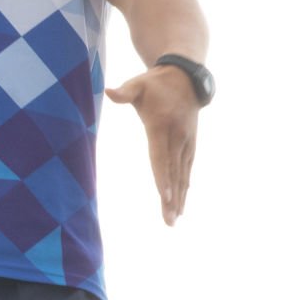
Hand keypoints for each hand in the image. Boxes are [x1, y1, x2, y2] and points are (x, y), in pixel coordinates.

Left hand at [104, 66, 198, 225]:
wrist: (186, 79)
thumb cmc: (155, 84)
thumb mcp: (138, 84)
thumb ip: (125, 92)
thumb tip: (109, 91)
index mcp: (161, 126)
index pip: (160, 156)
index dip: (163, 178)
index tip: (165, 197)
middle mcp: (177, 137)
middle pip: (172, 172)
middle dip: (171, 198)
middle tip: (169, 220)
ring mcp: (186, 142)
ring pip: (182, 175)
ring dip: (179, 198)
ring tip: (174, 220)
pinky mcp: (190, 145)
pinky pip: (187, 169)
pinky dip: (184, 187)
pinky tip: (181, 205)